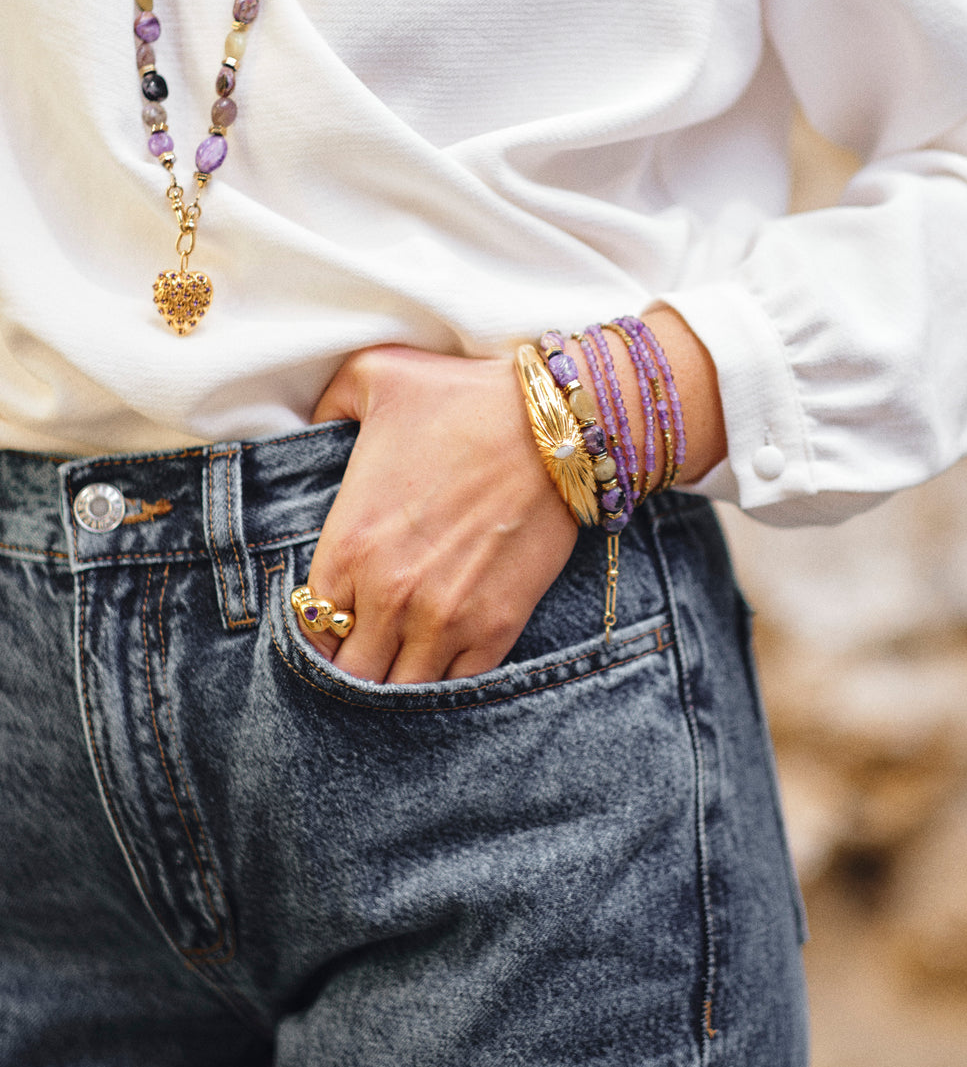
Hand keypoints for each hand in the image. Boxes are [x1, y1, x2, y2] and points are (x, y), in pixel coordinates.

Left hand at [305, 347, 578, 682]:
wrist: (556, 425)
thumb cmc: (464, 397)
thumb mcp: (375, 376)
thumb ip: (329, 400)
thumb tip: (316, 417)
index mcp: (348, 544)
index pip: (309, 624)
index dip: (319, 626)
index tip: (337, 616)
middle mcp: (388, 594)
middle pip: (349, 671)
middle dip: (353, 663)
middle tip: (367, 646)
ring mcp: (444, 619)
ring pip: (398, 690)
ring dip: (395, 679)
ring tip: (403, 658)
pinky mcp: (496, 628)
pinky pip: (455, 687)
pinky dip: (445, 683)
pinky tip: (443, 662)